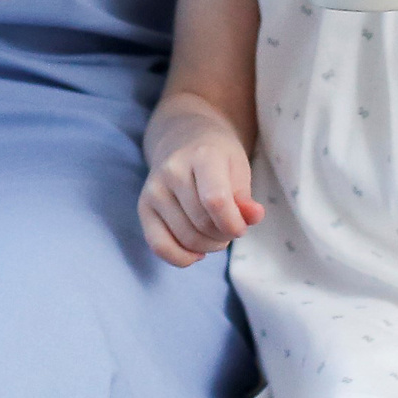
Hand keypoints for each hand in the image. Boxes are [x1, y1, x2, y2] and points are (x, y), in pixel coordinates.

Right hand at [140, 131, 263, 268]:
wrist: (184, 139)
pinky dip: (182, 258)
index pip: (215, 200)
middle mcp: (172, 170)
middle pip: (202, 223)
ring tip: (216, 233)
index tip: (242, 227)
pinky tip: (197, 252)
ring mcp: (154, 189)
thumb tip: (253, 217)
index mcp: (202, 156)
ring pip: (186, 239)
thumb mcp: (239, 168)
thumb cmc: (218, 157)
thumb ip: (245, 197)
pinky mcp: (144, 207)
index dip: (233, 223)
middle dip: (224, 235)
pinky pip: (159, 246)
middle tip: (230, 227)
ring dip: (208, 247)